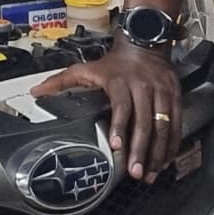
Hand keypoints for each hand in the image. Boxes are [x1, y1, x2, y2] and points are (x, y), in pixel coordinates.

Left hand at [36, 38, 180, 182]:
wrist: (144, 43)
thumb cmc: (114, 62)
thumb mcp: (86, 67)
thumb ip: (60, 81)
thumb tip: (36, 92)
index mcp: (119, 82)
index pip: (122, 107)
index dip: (120, 127)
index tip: (116, 146)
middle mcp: (143, 87)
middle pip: (144, 122)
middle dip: (140, 150)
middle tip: (136, 171)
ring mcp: (161, 92)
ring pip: (163, 126)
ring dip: (158, 152)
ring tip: (150, 172)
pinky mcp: (175, 96)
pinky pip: (177, 123)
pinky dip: (172, 143)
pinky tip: (166, 159)